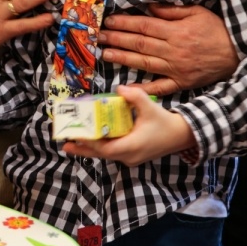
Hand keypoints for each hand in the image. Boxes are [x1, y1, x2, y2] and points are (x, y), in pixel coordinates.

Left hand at [62, 85, 194, 165]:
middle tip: (65, 144)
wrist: (181, 136)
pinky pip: (112, 152)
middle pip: (101, 154)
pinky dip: (100, 146)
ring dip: (90, 148)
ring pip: (106, 154)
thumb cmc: (165, 123)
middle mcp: (128, 156)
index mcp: (131, 146)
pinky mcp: (132, 155)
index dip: (90, 142)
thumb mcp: (150, 107)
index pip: (105, 147)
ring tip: (71, 144)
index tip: (76, 135)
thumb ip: (134, 96)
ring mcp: (130, 158)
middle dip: (83, 149)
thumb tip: (119, 88)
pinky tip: (92, 140)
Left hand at [99, 3, 237, 95]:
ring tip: (105, 54)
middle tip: (99, 36)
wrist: (237, 54)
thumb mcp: (197, 12)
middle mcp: (173, 51)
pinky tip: (127, 87)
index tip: (109, 21)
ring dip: (123, 58)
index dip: (125, 23)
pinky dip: (143, 88)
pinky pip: (159, 87)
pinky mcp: (181, 83)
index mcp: (176, 32)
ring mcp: (176, 69)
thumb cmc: (216, 30)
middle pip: (140, 43)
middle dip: (117, 39)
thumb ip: (172, 11)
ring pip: (144, 63)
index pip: (144, 26)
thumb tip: (149, 7)